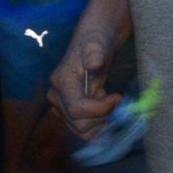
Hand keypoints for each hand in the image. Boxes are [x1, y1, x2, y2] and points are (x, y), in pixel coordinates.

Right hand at [49, 24, 123, 140]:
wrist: (93, 42)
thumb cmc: (96, 42)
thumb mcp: (98, 44)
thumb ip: (95, 53)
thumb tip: (94, 63)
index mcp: (62, 82)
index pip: (77, 110)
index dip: (100, 109)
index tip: (117, 96)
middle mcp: (56, 97)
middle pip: (79, 125)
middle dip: (100, 116)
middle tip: (112, 98)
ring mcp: (60, 105)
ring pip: (81, 130)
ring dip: (99, 119)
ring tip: (105, 99)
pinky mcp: (67, 111)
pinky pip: (83, 127)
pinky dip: (97, 120)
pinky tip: (102, 102)